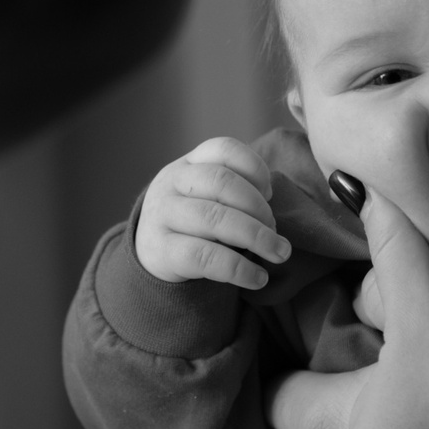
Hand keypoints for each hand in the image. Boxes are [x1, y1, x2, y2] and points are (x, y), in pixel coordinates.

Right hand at [132, 136, 289, 288]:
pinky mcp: (162, 251)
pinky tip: (258, 278)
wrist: (150, 252)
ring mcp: (162, 215)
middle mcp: (171, 182)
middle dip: (258, 206)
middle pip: (222, 182)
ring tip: (279, 253)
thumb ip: (235, 193)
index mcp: (189, 164)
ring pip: (214, 218)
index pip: (225, 149)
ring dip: (256, 237)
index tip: (270, 193)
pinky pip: (206, 258)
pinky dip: (239, 270)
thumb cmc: (194, 221)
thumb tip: (270, 217)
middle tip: (275, 229)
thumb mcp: (208, 196)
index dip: (256, 168)